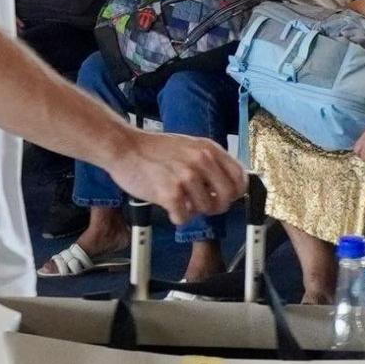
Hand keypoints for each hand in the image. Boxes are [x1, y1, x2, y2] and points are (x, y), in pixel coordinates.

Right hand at [111, 132, 246, 224]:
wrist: (124, 147)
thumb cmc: (153, 149)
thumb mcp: (189, 145)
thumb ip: (209, 161)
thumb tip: (228, 183)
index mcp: (209, 149)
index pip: (240, 177)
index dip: (236, 192)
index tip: (227, 197)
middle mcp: (202, 161)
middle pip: (228, 197)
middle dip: (217, 206)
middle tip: (203, 205)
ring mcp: (187, 177)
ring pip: (207, 209)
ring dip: (193, 210)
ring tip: (179, 200)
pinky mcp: (171, 193)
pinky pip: (185, 218)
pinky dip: (177, 217)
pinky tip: (168, 206)